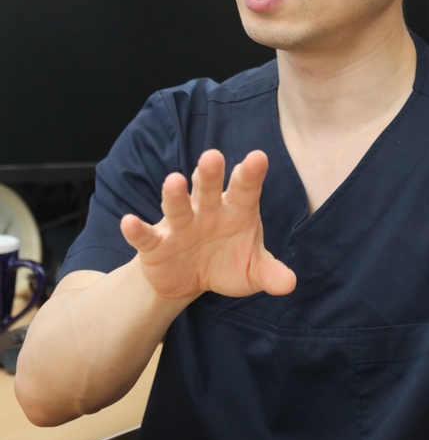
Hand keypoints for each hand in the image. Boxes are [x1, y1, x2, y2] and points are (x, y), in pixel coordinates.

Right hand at [120, 149, 296, 301]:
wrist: (191, 281)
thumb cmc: (227, 264)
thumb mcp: (253, 272)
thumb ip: (270, 274)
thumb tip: (289, 283)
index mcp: (236, 210)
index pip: (245, 189)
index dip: (251, 173)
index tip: (258, 158)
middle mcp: (207, 211)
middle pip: (208, 189)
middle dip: (210, 174)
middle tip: (213, 157)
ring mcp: (180, 225)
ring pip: (177, 206)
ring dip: (175, 195)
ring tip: (173, 181)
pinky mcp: (157, 244)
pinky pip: (146, 236)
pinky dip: (137, 230)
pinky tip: (129, 222)